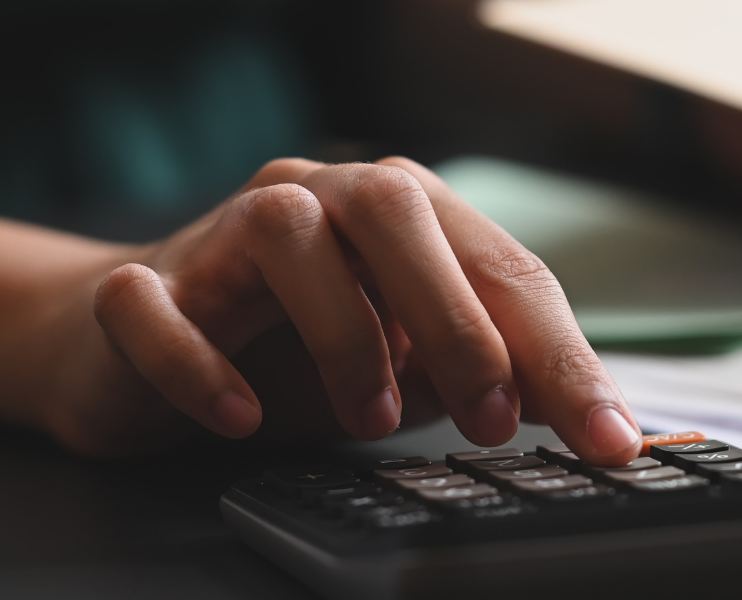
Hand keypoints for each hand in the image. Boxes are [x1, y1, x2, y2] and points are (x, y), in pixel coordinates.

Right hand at [49, 158, 642, 463]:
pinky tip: (239, 416)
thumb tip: (596, 423)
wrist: (135, 351)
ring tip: (373, 420)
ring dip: (342, 330)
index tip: (607, 437)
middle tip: (491, 421)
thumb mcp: (414, 372)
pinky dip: (200, 361)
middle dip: (458, 321)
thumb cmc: (293, 354)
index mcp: (401, 213)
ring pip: (284, 231)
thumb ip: (493, 380)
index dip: (560, 353)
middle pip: (396, 213)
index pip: (500, 265)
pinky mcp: (138, 289)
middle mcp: (318, 198)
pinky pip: (156, 304)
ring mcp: (222, 234)